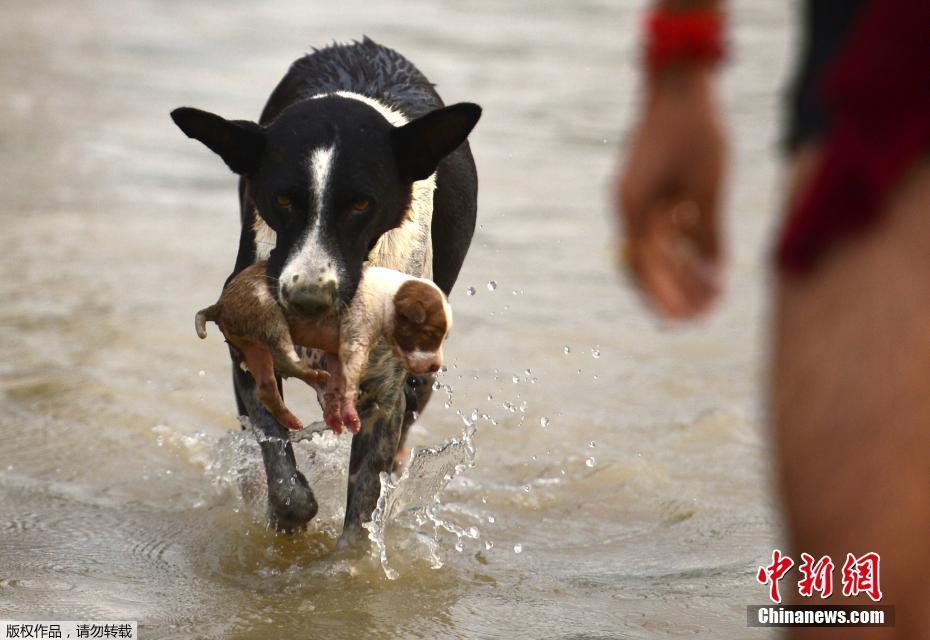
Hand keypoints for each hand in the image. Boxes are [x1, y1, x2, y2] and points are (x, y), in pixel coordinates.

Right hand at [616, 66, 725, 318]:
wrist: (681, 88)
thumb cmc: (696, 131)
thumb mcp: (708, 186)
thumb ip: (710, 233)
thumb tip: (716, 278)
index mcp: (633, 208)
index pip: (644, 266)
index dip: (662, 297)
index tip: (681, 321)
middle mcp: (631, 209)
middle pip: (647, 264)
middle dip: (672, 293)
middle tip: (696, 319)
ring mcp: (640, 201)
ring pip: (657, 251)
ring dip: (680, 276)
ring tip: (709, 299)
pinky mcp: (653, 194)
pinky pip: (665, 234)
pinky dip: (684, 253)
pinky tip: (707, 270)